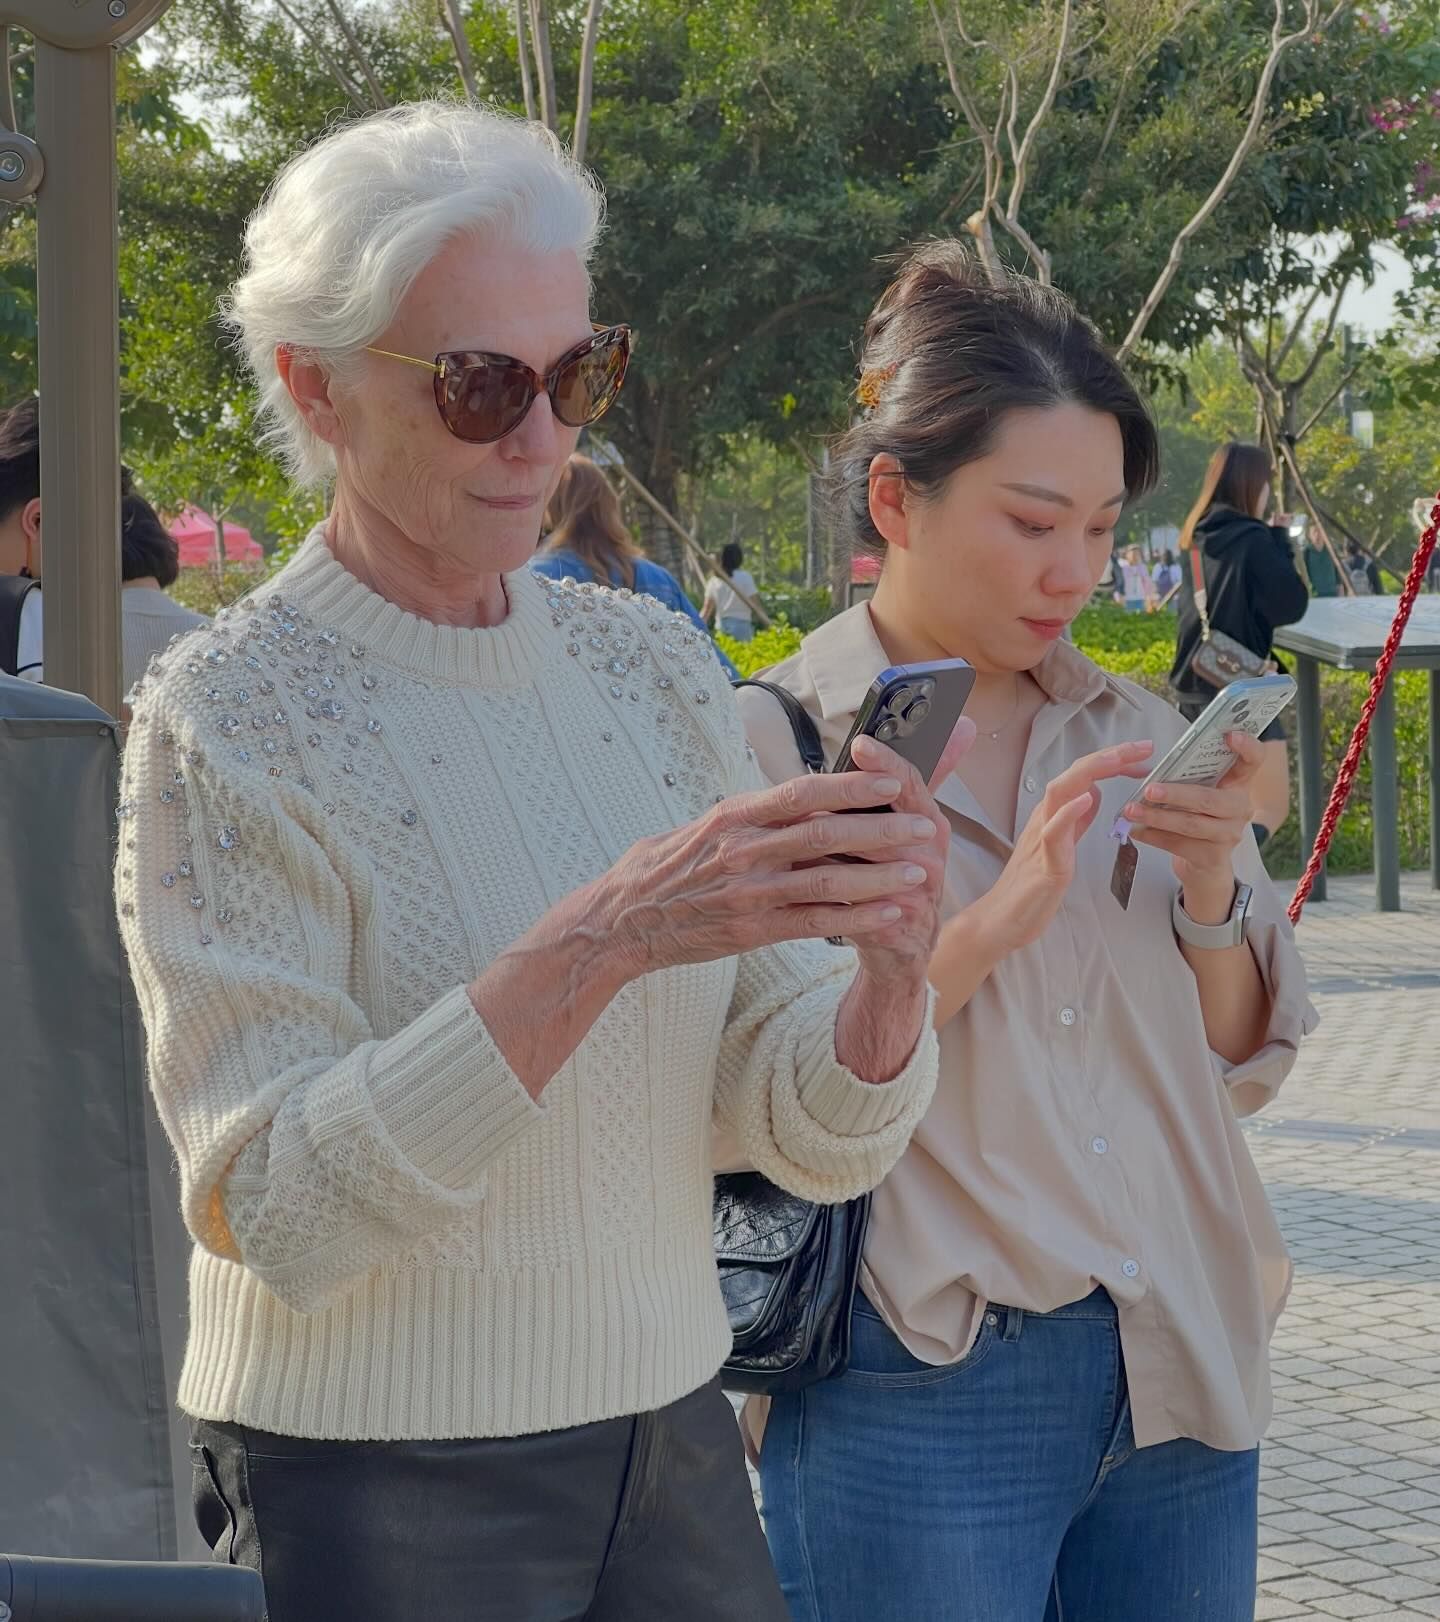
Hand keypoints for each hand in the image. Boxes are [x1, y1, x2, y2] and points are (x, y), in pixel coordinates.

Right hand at [595, 730, 969, 979]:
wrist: (622, 921)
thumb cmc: (667, 868)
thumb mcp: (704, 827)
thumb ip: (753, 815)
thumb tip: (801, 796)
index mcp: (735, 815)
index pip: (802, 791)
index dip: (851, 785)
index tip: (893, 778)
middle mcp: (743, 849)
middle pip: (825, 834)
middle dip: (881, 829)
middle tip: (925, 826)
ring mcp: (748, 891)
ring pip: (827, 881)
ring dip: (879, 877)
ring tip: (920, 872)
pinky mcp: (750, 930)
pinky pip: (814, 923)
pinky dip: (856, 918)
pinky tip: (889, 915)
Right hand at [966, 740, 1153, 955]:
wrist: (1004, 919)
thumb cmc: (1032, 886)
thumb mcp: (1062, 845)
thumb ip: (1076, 820)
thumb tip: (1091, 794)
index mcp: (1054, 814)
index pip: (1084, 776)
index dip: (1114, 761)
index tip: (1144, 755)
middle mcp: (1045, 818)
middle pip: (1075, 774)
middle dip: (1110, 756)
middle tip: (1143, 747)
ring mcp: (1043, 838)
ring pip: (1060, 791)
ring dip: (1090, 772)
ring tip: (1117, 759)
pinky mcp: (1045, 863)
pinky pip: (1054, 832)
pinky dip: (1069, 812)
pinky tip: (1086, 797)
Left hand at [1120, 730, 1261, 922]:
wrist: (1204, 863)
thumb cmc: (1197, 817)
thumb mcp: (1198, 792)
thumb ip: (1187, 777)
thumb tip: (1152, 767)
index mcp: (1238, 783)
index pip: (1253, 760)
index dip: (1246, 746)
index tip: (1229, 734)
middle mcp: (1240, 808)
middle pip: (1208, 798)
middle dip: (1175, 794)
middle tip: (1149, 789)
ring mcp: (1230, 834)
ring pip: (1190, 823)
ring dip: (1157, 816)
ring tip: (1132, 810)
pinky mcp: (1214, 857)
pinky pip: (1179, 845)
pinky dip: (1154, 836)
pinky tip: (1136, 830)